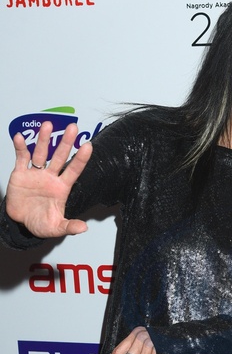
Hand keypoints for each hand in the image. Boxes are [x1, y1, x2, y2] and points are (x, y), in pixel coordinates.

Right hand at [6, 121, 92, 237]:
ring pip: (41, 153)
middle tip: (73, 128)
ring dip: (44, 139)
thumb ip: (69, 227)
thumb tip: (83, 228)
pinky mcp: (20, 174)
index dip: (81, 159)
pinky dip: (20, 147)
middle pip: (60, 157)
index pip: (74, 171)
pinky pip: (21, 158)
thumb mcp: (56, 227)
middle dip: (65, 142)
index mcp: (61, 188)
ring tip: (47, 125)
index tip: (88, 146)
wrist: (20, 222)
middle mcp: (50, 177)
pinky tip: (20, 138)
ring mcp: (36, 174)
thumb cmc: (40, 223)